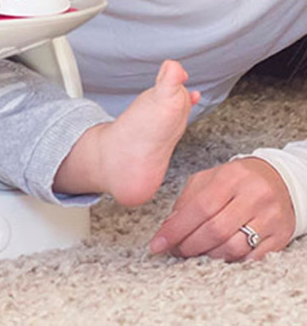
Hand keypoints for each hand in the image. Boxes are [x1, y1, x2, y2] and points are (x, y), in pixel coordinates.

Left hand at [149, 157, 295, 260]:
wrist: (276, 179)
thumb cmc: (235, 180)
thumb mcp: (207, 180)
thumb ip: (186, 201)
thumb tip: (168, 228)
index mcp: (230, 178)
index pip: (199, 208)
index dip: (176, 229)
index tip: (158, 244)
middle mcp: (252, 196)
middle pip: (215, 230)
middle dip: (190, 245)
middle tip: (176, 250)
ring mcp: (269, 217)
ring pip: (234, 247)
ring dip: (209, 255)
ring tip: (196, 252)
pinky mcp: (280, 235)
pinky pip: (252, 258)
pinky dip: (231, 260)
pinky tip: (219, 255)